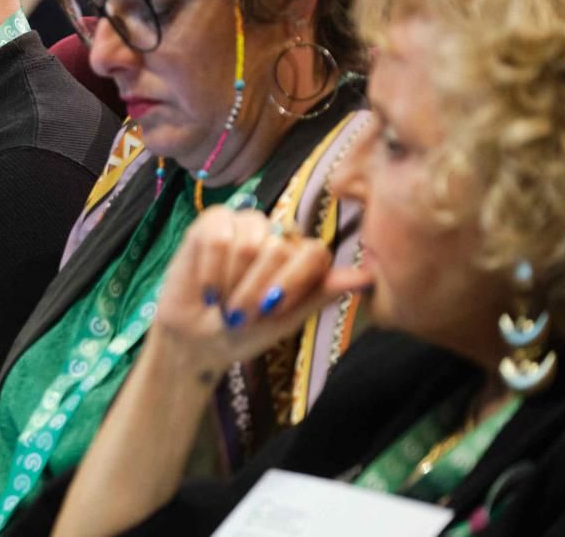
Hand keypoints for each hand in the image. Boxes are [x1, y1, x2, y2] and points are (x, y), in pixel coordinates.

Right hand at [151, 207, 372, 375]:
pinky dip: (211, 272)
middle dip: (255, 293)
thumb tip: (368, 277)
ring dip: (231, 285)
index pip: (314, 253)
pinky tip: (207, 290)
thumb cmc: (244, 333)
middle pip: (278, 251)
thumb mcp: (285, 321)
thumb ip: (321, 294)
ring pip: (248, 245)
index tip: (272, 312)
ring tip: (222, 303)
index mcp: (302, 257)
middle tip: (240, 315)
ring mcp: (244, 224)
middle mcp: (276, 234)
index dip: (292, 284)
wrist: (196, 341)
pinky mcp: (211, 221)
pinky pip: (217, 238)